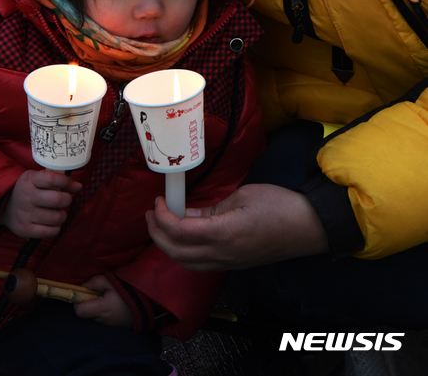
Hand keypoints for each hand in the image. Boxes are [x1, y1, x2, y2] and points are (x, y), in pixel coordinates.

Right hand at [0, 169, 81, 238]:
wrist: (4, 206)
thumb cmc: (29, 189)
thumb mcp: (39, 178)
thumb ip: (59, 180)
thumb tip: (78, 187)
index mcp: (29, 180)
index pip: (52, 178)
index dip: (67, 182)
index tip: (73, 186)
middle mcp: (26, 196)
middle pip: (57, 199)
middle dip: (67, 200)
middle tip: (65, 200)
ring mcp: (25, 214)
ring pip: (56, 217)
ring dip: (62, 214)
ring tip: (58, 212)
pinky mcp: (25, 229)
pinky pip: (50, 231)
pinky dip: (56, 227)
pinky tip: (52, 222)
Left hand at [74, 275, 133, 328]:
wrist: (147, 304)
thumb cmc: (128, 291)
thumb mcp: (111, 281)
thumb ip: (95, 282)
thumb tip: (83, 286)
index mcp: (101, 309)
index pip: (79, 311)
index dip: (77, 301)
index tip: (84, 293)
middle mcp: (102, 320)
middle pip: (86, 314)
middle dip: (87, 303)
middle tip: (97, 294)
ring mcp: (108, 326)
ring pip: (94, 317)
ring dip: (96, 308)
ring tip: (107, 298)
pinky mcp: (114, 327)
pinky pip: (102, 320)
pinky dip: (103, 313)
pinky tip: (112, 305)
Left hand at [146, 184, 328, 270]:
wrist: (309, 227)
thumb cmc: (280, 205)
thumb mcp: (242, 196)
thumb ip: (212, 207)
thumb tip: (188, 213)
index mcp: (223, 233)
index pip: (179, 232)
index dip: (162, 217)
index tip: (158, 201)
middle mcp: (223, 254)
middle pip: (176, 253)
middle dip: (157, 233)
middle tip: (152, 213)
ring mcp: (229, 263)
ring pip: (187, 264)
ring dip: (169, 246)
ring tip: (164, 225)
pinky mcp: (235, 265)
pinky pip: (201, 266)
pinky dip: (185, 253)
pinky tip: (186, 236)